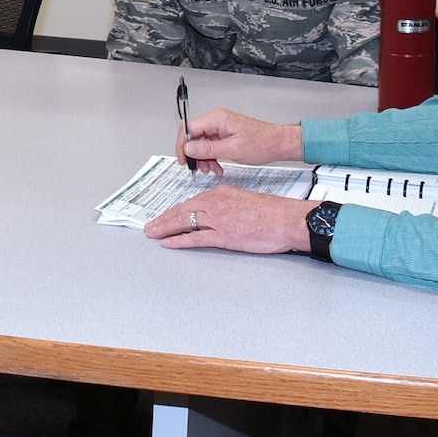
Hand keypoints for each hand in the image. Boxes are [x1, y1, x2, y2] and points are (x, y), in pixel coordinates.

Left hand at [143, 184, 314, 253]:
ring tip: (153, 233)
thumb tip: (217, 215)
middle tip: (151, 226)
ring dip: (165, 228)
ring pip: (184, 222)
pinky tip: (168, 243)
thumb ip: (227, 206)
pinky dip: (179, 241)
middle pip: (182, 210)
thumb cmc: (272, 212)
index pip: (191, 202)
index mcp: (220, 193)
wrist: (286, 219)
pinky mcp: (223, 236)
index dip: (175, 210)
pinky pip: (195, 238)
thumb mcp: (244, 200)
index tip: (166, 215)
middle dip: (163, 219)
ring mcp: (218, 220)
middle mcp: (215, 203)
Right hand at [177, 107, 302, 174]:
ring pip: (201, 143)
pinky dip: (212, 157)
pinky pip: (211, 146)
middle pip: (194, 136)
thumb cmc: (263, 143)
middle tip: (198, 167)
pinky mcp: (224, 135)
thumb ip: (208, 149)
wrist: (278, 144)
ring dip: (204, 158)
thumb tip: (189, 148)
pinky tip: (217, 166)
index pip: (189, 128)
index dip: (183, 144)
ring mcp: (220, 127)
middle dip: (195, 154)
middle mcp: (217, 120)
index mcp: (217, 119)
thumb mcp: (233, 149)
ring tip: (212, 169)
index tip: (184, 159)